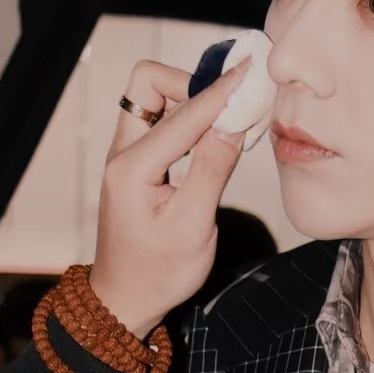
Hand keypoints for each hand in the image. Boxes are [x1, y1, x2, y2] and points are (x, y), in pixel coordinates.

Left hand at [88, 57, 250, 339]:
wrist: (126, 299)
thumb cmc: (159, 272)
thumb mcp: (193, 227)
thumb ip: (212, 170)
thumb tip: (233, 124)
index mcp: (132, 167)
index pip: (184, 113)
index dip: (221, 92)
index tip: (250, 74)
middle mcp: (123, 152)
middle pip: (148, 83)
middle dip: (190, 83)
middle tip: (229, 105)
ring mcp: (127, 155)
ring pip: (153, 98)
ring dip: (190, 100)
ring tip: (228, 119)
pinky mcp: (137, 163)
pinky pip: (160, 121)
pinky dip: (189, 119)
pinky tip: (215, 136)